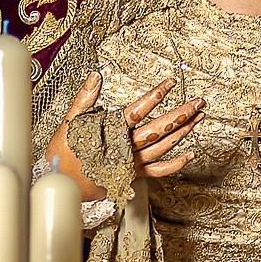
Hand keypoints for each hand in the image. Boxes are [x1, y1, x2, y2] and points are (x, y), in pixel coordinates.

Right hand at [49, 73, 201, 203]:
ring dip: (182, 133)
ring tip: (197, 118)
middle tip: (198, 102)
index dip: (156, 95)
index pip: (138, 110)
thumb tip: (96, 76)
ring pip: (162, 148)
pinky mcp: (133, 175)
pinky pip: (158, 172)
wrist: (62, 185)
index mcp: (110, 132)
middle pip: (158, 129)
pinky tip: (189, 154)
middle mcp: (125, 148)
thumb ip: (85, 98)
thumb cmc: (64, 154)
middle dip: (181, 114)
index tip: (171, 83)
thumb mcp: (70, 122)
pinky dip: (175, 164)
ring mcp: (131, 163)